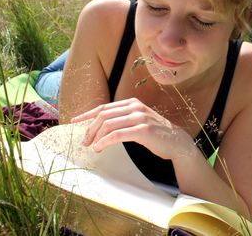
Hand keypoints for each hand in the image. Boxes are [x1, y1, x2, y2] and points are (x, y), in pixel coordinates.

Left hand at [70, 98, 196, 159]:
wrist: (176, 141)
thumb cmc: (156, 134)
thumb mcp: (138, 121)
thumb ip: (123, 119)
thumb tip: (100, 126)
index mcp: (132, 103)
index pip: (104, 107)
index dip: (87, 114)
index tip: (75, 122)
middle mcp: (135, 107)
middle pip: (103, 115)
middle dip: (90, 129)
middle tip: (84, 141)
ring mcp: (140, 117)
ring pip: (108, 124)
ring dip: (96, 137)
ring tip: (93, 147)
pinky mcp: (143, 130)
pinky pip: (117, 135)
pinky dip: (105, 141)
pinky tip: (100, 148)